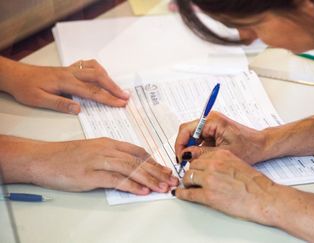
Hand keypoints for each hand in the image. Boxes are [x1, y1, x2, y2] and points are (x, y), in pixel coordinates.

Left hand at [0, 58, 128, 113]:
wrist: (16, 75)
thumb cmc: (26, 88)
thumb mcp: (39, 100)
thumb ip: (60, 104)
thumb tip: (79, 109)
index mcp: (65, 82)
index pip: (92, 92)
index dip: (108, 98)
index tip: (121, 103)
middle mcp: (71, 73)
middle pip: (99, 78)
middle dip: (114, 88)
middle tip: (127, 97)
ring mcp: (70, 69)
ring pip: (95, 69)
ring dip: (109, 79)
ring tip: (118, 89)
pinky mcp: (69, 69)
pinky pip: (88, 65)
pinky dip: (98, 69)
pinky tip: (102, 76)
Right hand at [1, 136, 178, 194]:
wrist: (42, 158)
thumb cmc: (66, 156)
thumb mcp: (93, 150)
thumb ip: (111, 156)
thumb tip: (130, 167)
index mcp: (108, 143)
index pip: (137, 151)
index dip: (154, 161)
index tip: (165, 170)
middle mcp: (106, 150)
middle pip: (138, 160)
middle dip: (157, 171)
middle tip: (171, 180)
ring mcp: (98, 161)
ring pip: (131, 169)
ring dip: (149, 179)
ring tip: (162, 187)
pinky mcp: (90, 174)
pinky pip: (116, 180)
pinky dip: (131, 185)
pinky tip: (142, 191)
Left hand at [174, 149, 279, 225]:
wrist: (264, 197)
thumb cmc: (255, 183)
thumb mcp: (238, 163)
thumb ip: (223, 162)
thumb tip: (212, 167)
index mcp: (222, 154)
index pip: (200, 154)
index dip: (196, 162)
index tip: (193, 165)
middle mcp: (214, 164)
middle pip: (192, 165)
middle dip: (191, 171)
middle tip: (190, 177)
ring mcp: (210, 180)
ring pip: (188, 177)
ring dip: (187, 182)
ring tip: (188, 186)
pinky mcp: (208, 195)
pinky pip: (188, 193)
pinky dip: (182, 194)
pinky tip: (180, 194)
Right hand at [175, 111, 267, 164]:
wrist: (261, 145)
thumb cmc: (249, 147)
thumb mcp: (223, 153)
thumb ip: (202, 154)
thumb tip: (185, 155)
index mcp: (212, 121)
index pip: (186, 129)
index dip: (180, 144)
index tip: (180, 157)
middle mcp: (210, 120)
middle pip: (187, 132)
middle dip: (184, 147)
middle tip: (183, 162)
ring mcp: (211, 125)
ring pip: (192, 137)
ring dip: (191, 149)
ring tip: (193, 162)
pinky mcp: (214, 131)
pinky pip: (200, 139)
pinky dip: (198, 149)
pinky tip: (201, 159)